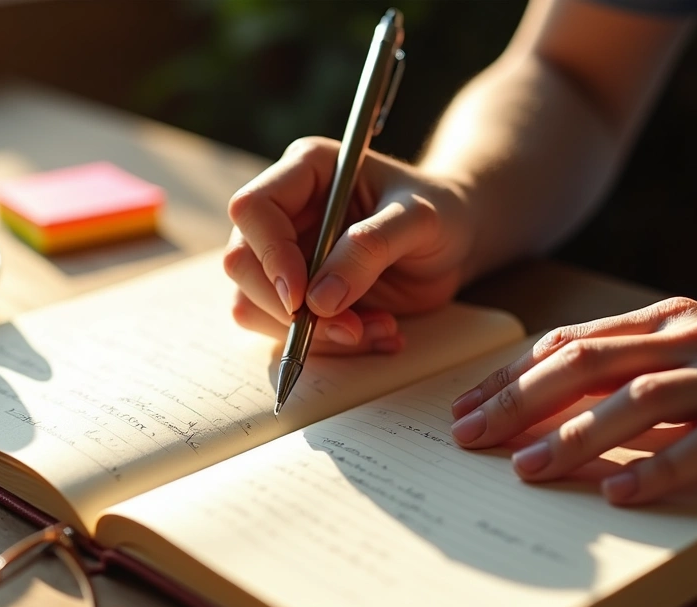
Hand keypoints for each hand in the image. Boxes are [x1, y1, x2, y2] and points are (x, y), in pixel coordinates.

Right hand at [223, 137, 474, 354]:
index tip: (301, 298)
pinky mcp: (295, 294)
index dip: (269, 255)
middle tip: (349, 329)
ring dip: (311, 335)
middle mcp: (284, 212)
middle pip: (240, 262)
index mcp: (305, 172)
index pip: (253, 209)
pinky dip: (327, 346)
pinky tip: (375, 333)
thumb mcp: (419, 220)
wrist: (456, 239)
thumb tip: (319, 300)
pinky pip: (283, 331)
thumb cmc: (441, 212)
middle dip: (287, 308)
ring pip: (253, 304)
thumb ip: (370, 249)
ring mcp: (284, 256)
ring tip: (376, 329)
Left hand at [450, 297, 696, 503]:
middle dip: (519, 402)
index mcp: (669, 320)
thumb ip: (631, 362)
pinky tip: (617, 492)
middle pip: (587, 366)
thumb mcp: (696, 351)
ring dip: (574, 436)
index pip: (569, 344)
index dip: (511, 376)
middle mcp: (696, 338)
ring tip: (526, 469)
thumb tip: (545, 392)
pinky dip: (658, 467)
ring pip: (640, 401)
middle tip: (470, 436)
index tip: (464, 407)